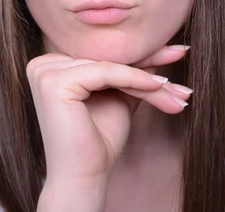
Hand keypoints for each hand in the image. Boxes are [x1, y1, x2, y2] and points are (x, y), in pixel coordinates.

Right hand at [27, 45, 191, 188]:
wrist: (84, 178)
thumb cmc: (99, 140)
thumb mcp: (119, 96)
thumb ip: (133, 71)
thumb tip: (165, 46)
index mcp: (51, 64)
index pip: (104, 56)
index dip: (142, 57)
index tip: (176, 53)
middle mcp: (42, 63)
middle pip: (107, 60)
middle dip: (149, 68)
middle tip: (182, 65)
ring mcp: (44, 71)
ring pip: (109, 66)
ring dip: (147, 78)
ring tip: (178, 90)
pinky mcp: (54, 81)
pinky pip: (104, 73)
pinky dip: (134, 78)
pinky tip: (158, 86)